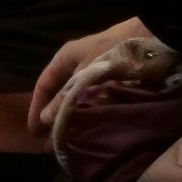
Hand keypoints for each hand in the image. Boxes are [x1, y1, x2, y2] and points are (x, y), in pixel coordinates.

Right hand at [28, 17, 152, 134]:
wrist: (148, 40)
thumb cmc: (110, 53)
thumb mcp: (83, 76)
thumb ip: (64, 98)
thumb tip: (45, 119)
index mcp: (64, 58)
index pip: (43, 84)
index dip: (36, 107)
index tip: (33, 131)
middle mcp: (77, 65)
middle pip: (60, 93)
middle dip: (55, 116)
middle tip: (53, 141)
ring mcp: (95, 73)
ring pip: (78, 99)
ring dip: (74, 117)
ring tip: (73, 139)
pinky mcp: (113, 81)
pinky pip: (96, 100)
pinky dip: (92, 114)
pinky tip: (94, 128)